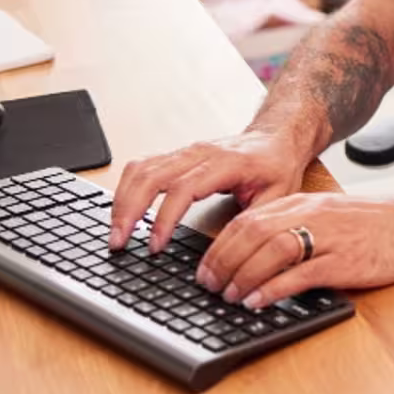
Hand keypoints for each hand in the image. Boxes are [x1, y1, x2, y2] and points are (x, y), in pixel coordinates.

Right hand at [110, 131, 307, 252]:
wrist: (276, 138)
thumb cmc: (277, 166)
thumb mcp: (277, 198)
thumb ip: (251, 223)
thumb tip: (226, 255)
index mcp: (226, 163)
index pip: (184, 188)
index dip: (165, 217)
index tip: (155, 244)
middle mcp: (199, 153)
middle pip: (152, 175)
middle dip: (130, 210)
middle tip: (119, 242)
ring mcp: (184, 152)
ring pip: (141, 169)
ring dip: (122, 200)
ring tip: (115, 232)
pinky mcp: (176, 156)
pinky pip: (142, 166)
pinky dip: (126, 188)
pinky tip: (121, 210)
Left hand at [194, 192, 393, 309]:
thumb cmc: (375, 226)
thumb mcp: (329, 218)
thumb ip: (296, 228)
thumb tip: (257, 256)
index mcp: (304, 204)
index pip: (249, 220)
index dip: (220, 246)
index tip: (205, 268)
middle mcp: (311, 215)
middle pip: (253, 233)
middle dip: (223, 261)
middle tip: (208, 285)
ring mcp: (327, 238)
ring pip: (271, 250)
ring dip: (243, 275)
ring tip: (228, 295)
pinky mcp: (343, 261)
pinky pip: (300, 274)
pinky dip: (273, 288)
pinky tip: (258, 301)